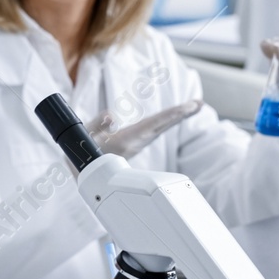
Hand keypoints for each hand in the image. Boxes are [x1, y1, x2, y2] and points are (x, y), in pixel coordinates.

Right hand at [85, 100, 202, 159]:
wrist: (80, 174)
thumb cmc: (81, 154)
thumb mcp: (83, 137)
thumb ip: (97, 124)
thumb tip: (112, 116)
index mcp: (127, 140)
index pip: (154, 124)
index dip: (172, 116)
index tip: (188, 108)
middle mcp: (134, 143)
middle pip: (161, 126)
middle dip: (180, 115)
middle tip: (199, 104)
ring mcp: (135, 144)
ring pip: (159, 128)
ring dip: (175, 117)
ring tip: (191, 107)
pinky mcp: (133, 143)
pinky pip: (153, 130)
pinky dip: (165, 121)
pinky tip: (173, 116)